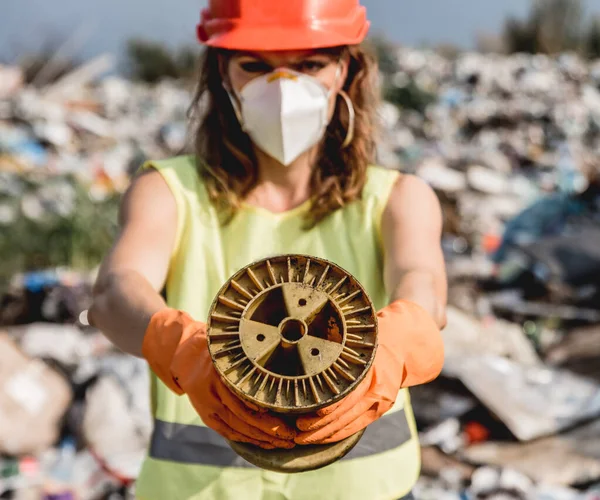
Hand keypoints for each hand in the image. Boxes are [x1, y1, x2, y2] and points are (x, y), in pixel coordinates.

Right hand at [142, 309, 296, 448]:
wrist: (186, 358)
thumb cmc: (217, 353)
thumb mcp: (233, 354)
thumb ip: (250, 369)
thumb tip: (279, 384)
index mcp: (223, 377)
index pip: (249, 403)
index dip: (270, 417)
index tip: (289, 423)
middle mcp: (214, 394)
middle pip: (247, 419)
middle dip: (271, 431)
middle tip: (290, 437)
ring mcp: (209, 407)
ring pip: (239, 429)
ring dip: (262, 439)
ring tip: (281, 444)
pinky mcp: (206, 416)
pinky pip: (228, 432)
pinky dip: (246, 439)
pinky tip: (262, 443)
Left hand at [294, 300, 442, 444]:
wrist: (403, 347)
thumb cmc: (373, 341)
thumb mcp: (358, 344)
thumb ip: (338, 357)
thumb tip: (306, 365)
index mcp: (371, 376)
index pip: (343, 400)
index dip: (322, 411)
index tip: (301, 415)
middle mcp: (378, 393)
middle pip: (343, 416)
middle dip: (317, 427)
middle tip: (297, 431)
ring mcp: (380, 404)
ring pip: (348, 425)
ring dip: (324, 434)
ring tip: (303, 437)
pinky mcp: (380, 411)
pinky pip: (356, 427)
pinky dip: (337, 434)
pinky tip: (322, 437)